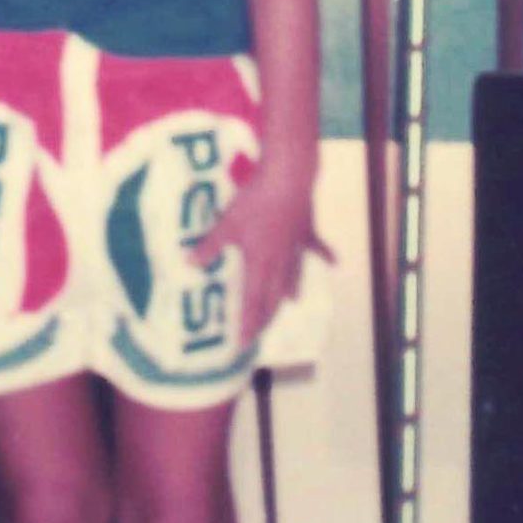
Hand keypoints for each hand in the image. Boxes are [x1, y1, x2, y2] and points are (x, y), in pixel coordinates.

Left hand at [191, 160, 321, 351]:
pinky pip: (315, 247)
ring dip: (290, 290)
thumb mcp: (227, 224)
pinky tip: (334, 262)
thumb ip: (209, 246)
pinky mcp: (307, 230)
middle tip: (262, 329)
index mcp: (259, 263)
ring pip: (293, 275)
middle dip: (267, 314)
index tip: (244, 342)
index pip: (252, 301)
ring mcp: (296, 246)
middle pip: (273, 295)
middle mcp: (279, 261)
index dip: (248, 323)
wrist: (287, 180)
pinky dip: (324, 255)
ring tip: (292, 302)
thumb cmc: (255, 203)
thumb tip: (188, 263)